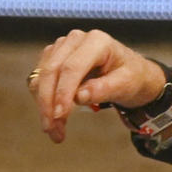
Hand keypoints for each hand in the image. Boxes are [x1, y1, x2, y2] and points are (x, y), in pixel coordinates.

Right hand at [27, 29, 167, 143]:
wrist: (129, 73)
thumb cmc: (131, 76)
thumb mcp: (126, 84)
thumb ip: (105, 89)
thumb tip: (79, 97)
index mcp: (97, 41)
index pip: (72, 67)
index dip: (63, 92)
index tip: (60, 116)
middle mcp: (75, 39)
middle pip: (52, 71)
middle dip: (48, 103)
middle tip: (52, 131)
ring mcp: (62, 47)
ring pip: (42, 77)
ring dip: (44, 106)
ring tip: (55, 131)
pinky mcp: (53, 58)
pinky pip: (40, 80)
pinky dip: (44, 101)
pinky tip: (54, 120)